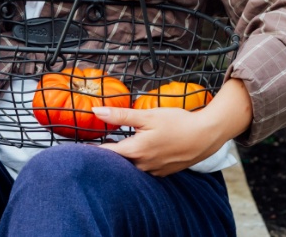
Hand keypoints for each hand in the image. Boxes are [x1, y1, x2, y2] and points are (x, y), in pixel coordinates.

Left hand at [92, 106, 223, 176]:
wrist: (205, 136)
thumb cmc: (176, 122)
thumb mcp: (147, 115)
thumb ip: (121, 115)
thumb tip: (96, 111)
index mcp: (135, 151)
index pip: (107, 153)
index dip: (93, 150)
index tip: (81, 146)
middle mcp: (142, 166)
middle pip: (118, 162)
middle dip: (108, 154)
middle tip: (98, 144)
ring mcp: (153, 171)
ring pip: (131, 167)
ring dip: (124, 158)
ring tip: (117, 146)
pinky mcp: (163, 172)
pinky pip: (144, 169)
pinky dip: (138, 161)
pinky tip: (141, 150)